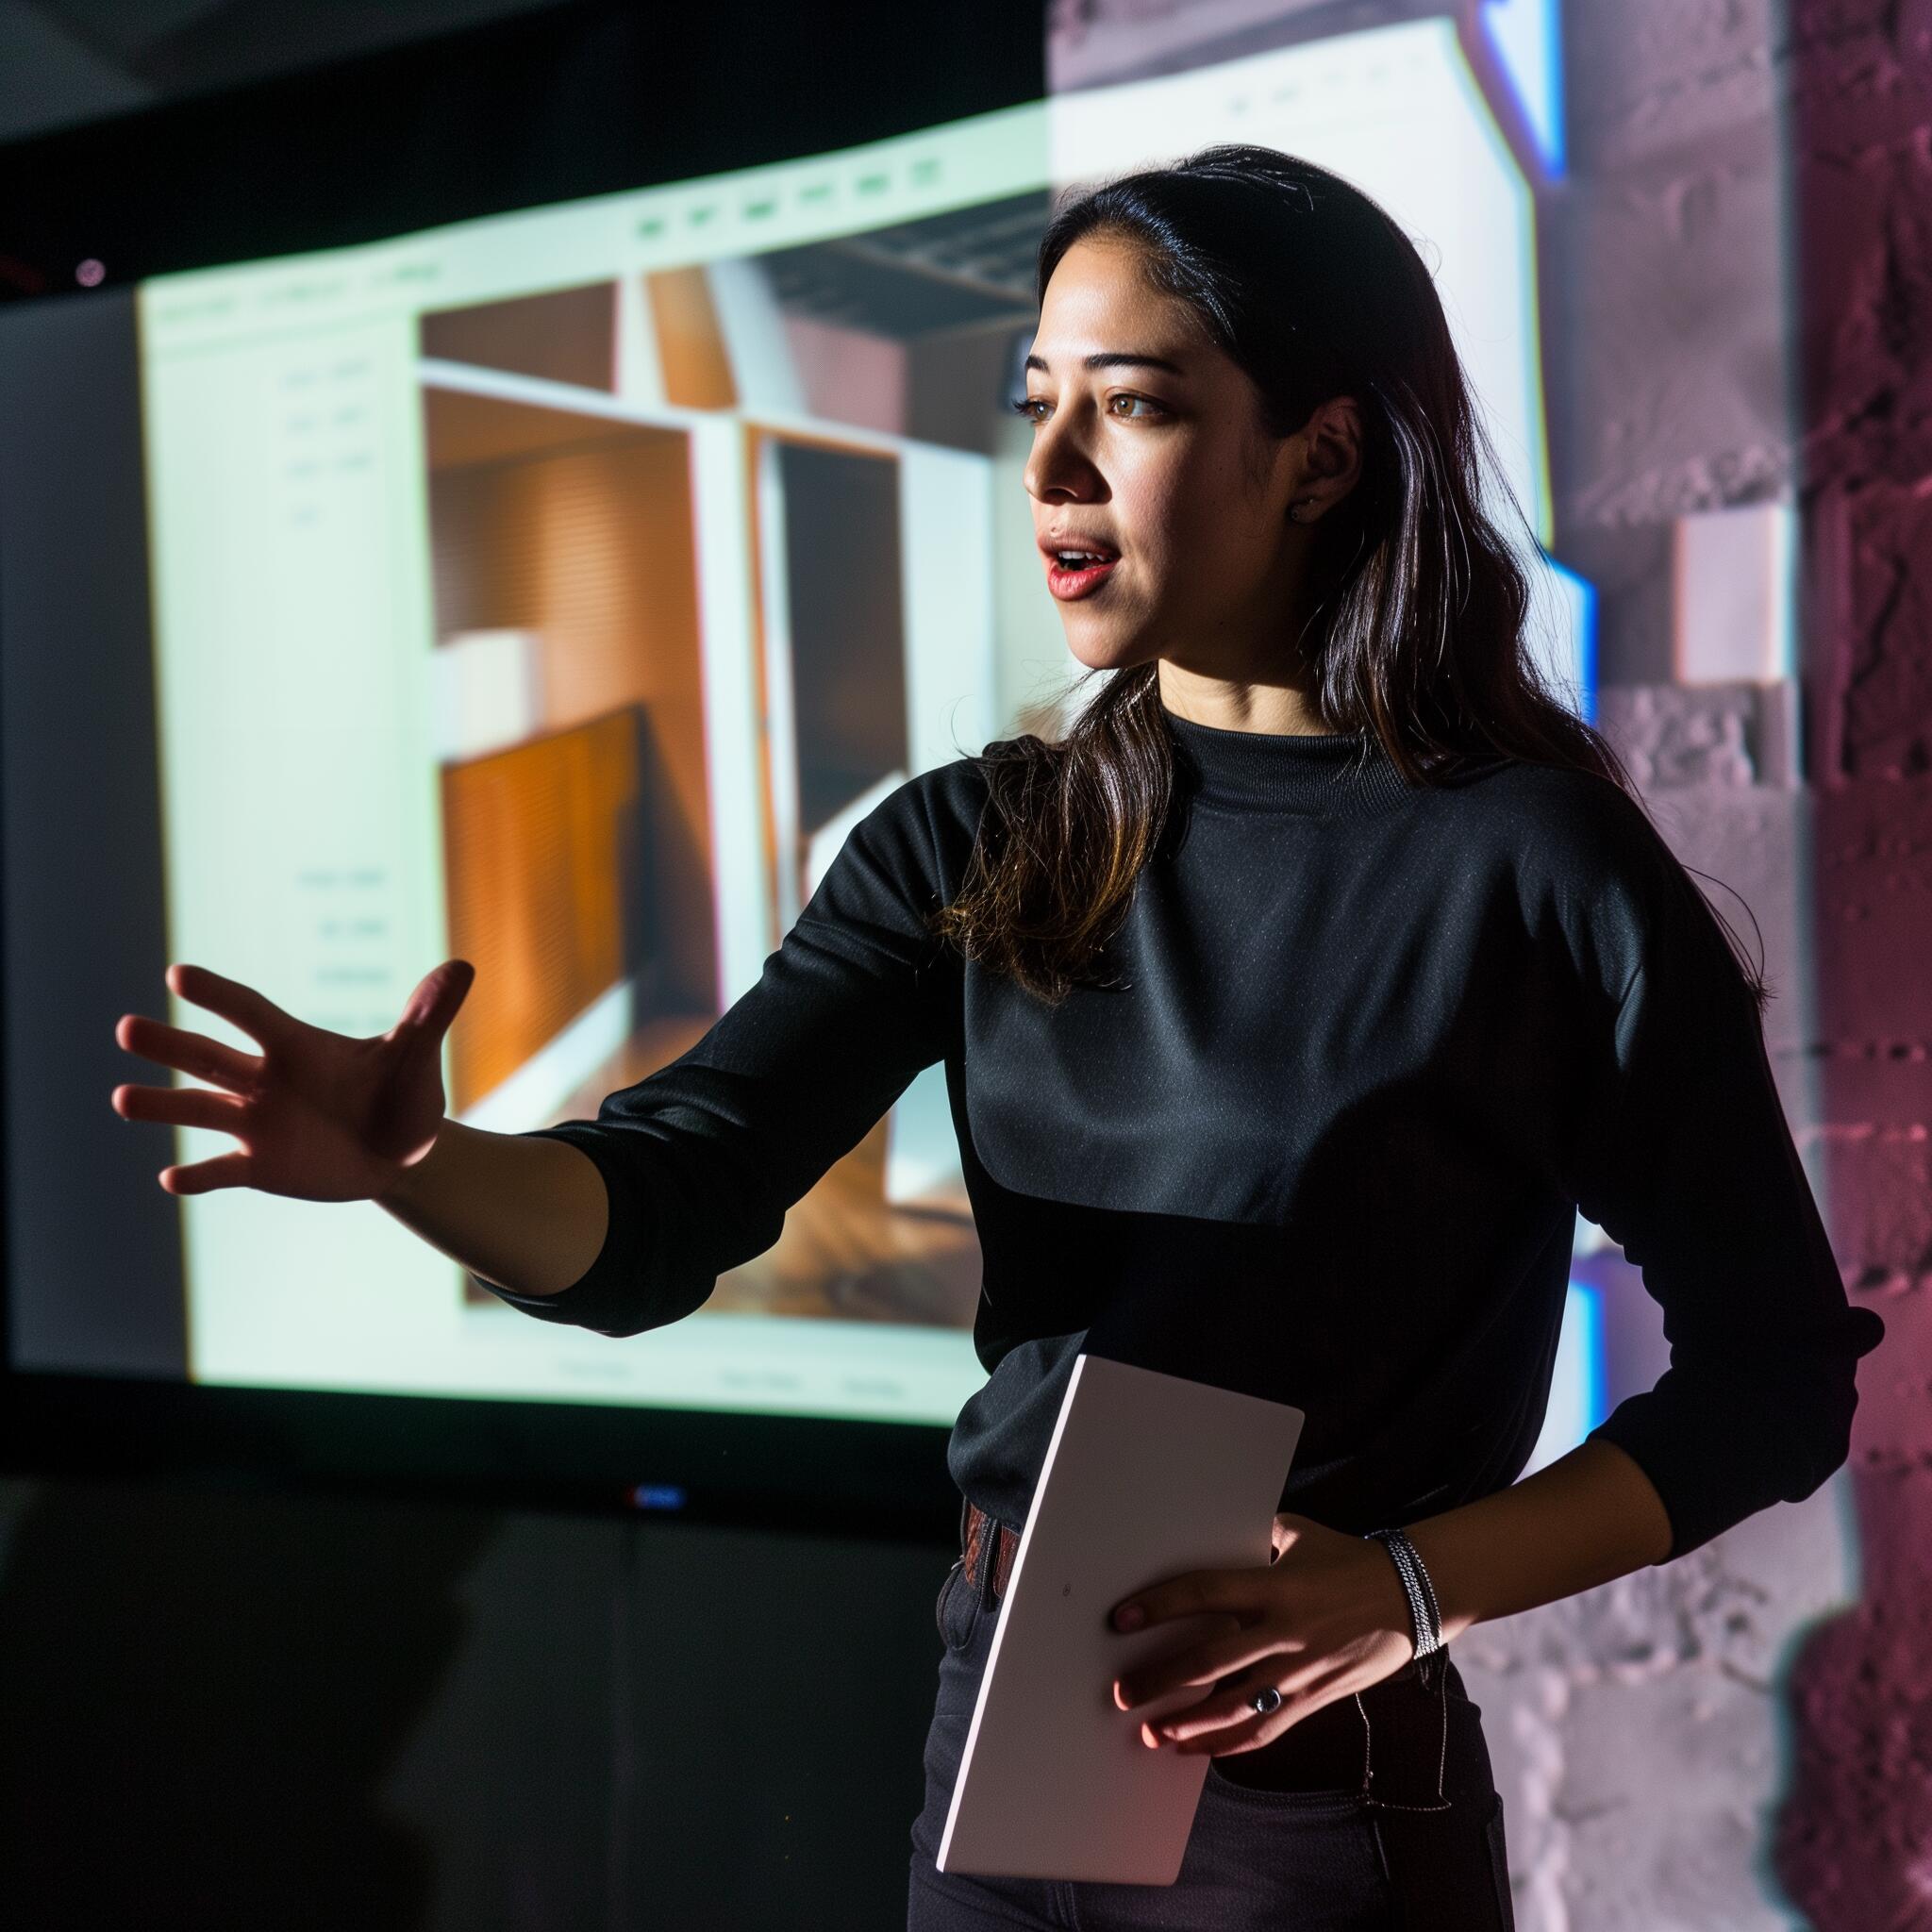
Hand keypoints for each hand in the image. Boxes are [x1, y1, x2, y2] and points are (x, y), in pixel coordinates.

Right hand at [112, 959, 474, 1202]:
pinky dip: (199, 1176)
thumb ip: (429, 1015)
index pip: (250, 1012)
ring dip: (162, 1106)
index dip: (218, 995)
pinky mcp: (259, 1165)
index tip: (178, 976)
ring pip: (200, 1110)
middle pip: (208, 1057)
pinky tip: (171, 1180)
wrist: (403, 1155)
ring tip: (122, 1097)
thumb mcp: (416, 1057)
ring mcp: (257, 1123)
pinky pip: (221, 1170)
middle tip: (126, 1029)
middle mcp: (265, 1080)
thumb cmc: (403, 1096)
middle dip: (168, 1045)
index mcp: (297, 1046)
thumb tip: (462, 967)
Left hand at [1106, 1512, 1414, 1756]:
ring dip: (1187, 1725)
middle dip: (1160, 1680)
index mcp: (1274, 1585)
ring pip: (1233, 1707)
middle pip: (1208, 1661)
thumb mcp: (1299, 1534)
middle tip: (1123, 1692)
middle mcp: (1283, 1631)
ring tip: (1152, 1731)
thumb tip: (1212, 1527)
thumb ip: (1256, 1535)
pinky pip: (1266, 1729)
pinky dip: (1229, 1744)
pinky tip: (1198, 1749)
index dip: (1160, 1605)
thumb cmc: (1349, 1559)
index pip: (1204, 1593)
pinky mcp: (1314, 1699)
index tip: (1121, 1617)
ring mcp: (1299, 1671)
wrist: (1413, 1596)